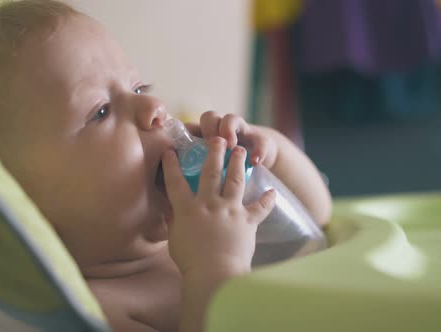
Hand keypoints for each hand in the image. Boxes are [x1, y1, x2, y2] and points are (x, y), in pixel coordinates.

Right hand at [162, 136, 275, 274]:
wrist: (215, 274)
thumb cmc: (191, 261)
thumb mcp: (175, 238)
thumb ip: (173, 220)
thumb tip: (168, 207)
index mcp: (188, 209)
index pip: (176, 182)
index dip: (171, 165)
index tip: (170, 151)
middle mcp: (210, 204)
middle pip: (211, 172)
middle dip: (214, 152)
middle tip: (218, 138)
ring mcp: (230, 211)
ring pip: (235, 181)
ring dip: (238, 163)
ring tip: (241, 150)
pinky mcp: (247, 222)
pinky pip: (260, 208)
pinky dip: (267, 200)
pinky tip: (272, 191)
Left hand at [185, 111, 278, 168]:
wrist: (259, 158)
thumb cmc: (228, 167)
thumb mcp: (209, 170)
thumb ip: (192, 172)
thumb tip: (168, 187)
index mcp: (204, 137)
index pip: (189, 126)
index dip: (184, 131)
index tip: (182, 147)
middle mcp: (220, 129)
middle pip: (209, 117)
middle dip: (208, 127)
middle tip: (209, 144)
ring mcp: (240, 131)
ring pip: (231, 119)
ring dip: (228, 130)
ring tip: (231, 146)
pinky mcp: (260, 140)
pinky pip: (260, 141)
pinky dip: (258, 150)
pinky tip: (255, 162)